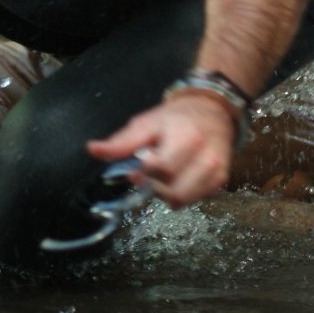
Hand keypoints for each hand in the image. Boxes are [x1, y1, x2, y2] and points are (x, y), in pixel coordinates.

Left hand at [86, 92, 237, 207]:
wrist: (212, 111)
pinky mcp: (221, 181)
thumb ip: (122, 142)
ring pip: (182, 200)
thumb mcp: (145, 123)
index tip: (134, 170)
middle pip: (173, 190)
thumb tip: (92, 150)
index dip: (144, 174)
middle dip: (152, 186)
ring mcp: (216, 171)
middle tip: (145, 174)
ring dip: (164, 193)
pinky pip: (194, 200)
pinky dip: (180, 195)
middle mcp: (205, 157)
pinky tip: (175, 179)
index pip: (163, 168)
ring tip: (159, 177)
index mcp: (185, 137)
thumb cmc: (174, 118)